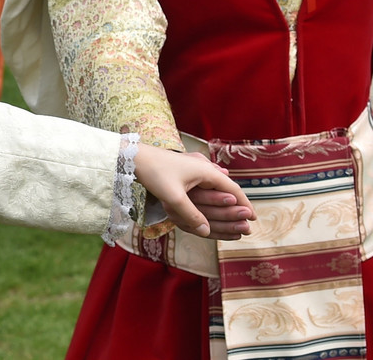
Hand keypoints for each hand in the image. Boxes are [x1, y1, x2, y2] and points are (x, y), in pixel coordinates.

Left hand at [134, 145, 254, 239]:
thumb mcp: (173, 198)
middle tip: (247, 218)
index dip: (245, 205)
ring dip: (226, 196)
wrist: (134, 156)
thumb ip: (191, 215)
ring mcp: (194, 164)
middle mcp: (204, 166)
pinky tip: (213, 192)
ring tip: (235, 207)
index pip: (233, 190)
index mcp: (206, 171)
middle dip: (238, 202)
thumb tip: (205, 232)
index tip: (254, 219)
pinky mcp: (185, 166)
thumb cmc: (154, 174)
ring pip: (216, 183)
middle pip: (227, 186)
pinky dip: (213, 190)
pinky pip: (206, 180)